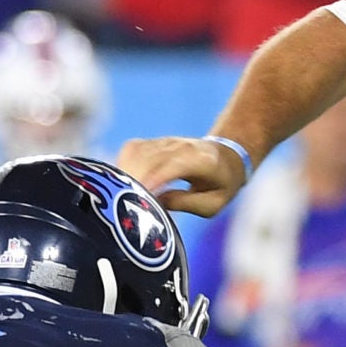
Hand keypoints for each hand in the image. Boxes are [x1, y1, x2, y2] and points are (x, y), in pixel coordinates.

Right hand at [117, 135, 249, 216]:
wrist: (226, 156)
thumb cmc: (220, 186)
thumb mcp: (212, 204)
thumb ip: (185, 203)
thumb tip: (154, 204)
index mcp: (202, 161)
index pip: (173, 166)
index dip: (154, 178)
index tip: (138, 194)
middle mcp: (183, 146)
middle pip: (150, 157)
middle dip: (133, 178)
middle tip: (121, 203)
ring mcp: (166, 142)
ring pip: (137, 152)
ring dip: (125, 173)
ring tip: (118, 196)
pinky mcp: (154, 143)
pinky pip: (132, 151)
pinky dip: (123, 166)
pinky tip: (121, 183)